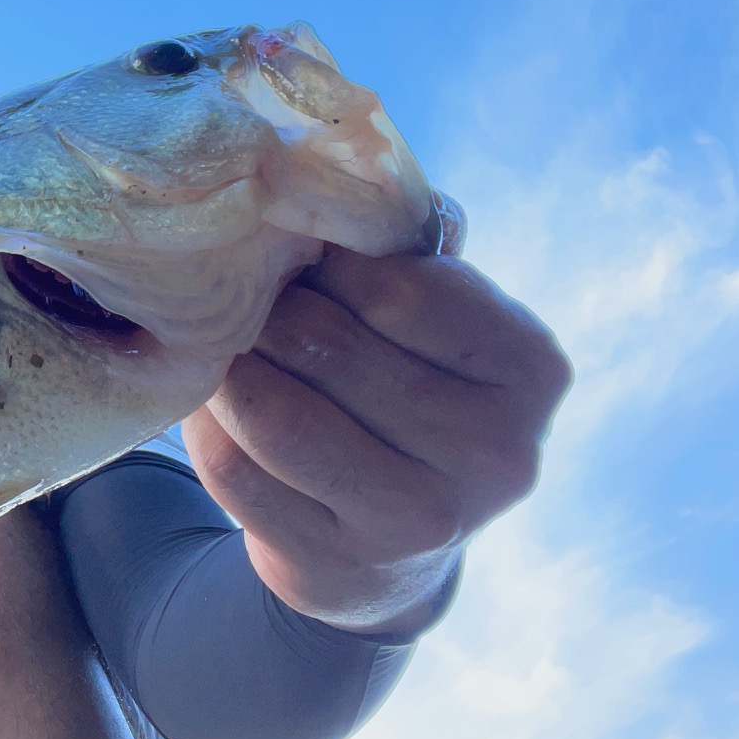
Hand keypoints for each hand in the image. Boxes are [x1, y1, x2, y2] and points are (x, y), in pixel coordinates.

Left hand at [184, 248, 569, 635]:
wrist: (393, 545)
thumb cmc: (408, 390)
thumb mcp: (439, 317)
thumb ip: (398, 247)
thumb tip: (312, 175)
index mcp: (530, 367)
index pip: (396, 285)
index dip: (322, 264)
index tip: (295, 259)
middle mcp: (495, 452)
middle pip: (322, 342)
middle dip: (260, 311)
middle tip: (229, 296)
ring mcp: (421, 520)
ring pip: (271, 411)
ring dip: (224, 369)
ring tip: (217, 348)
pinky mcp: (338, 563)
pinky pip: (235, 472)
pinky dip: (207, 429)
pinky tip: (214, 411)